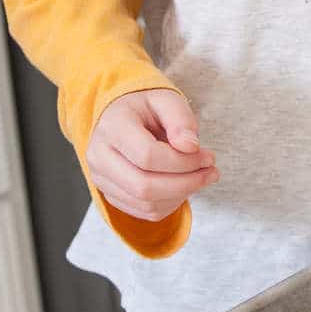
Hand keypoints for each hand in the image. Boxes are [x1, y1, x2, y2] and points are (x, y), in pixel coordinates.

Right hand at [86, 89, 218, 220]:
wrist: (122, 118)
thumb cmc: (146, 108)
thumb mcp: (167, 100)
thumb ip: (181, 119)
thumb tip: (190, 147)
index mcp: (112, 127)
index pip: (148, 156)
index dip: (184, 162)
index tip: (208, 157)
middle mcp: (99, 156)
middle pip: (144, 186)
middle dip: (186, 183)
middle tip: (211, 172)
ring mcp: (101, 178)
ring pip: (146, 203)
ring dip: (182, 195)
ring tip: (201, 177)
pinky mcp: (110, 194)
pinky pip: (144, 211)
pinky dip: (171, 203)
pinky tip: (183, 185)